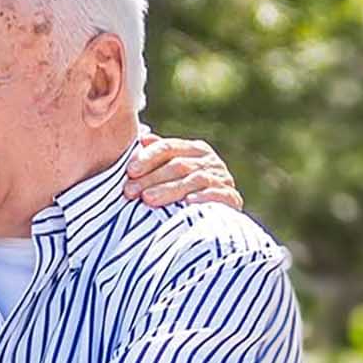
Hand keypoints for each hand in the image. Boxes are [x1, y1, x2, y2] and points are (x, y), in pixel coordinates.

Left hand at [125, 132, 242, 210]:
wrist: (219, 224)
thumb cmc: (187, 195)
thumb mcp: (172, 174)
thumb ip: (159, 157)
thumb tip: (143, 138)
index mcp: (195, 150)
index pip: (169, 148)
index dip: (148, 157)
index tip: (130, 171)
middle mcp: (210, 161)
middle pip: (178, 165)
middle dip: (151, 178)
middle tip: (130, 191)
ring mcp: (222, 179)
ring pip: (193, 180)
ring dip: (169, 190)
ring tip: (148, 200)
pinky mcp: (232, 198)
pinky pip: (216, 195)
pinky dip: (202, 198)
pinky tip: (186, 204)